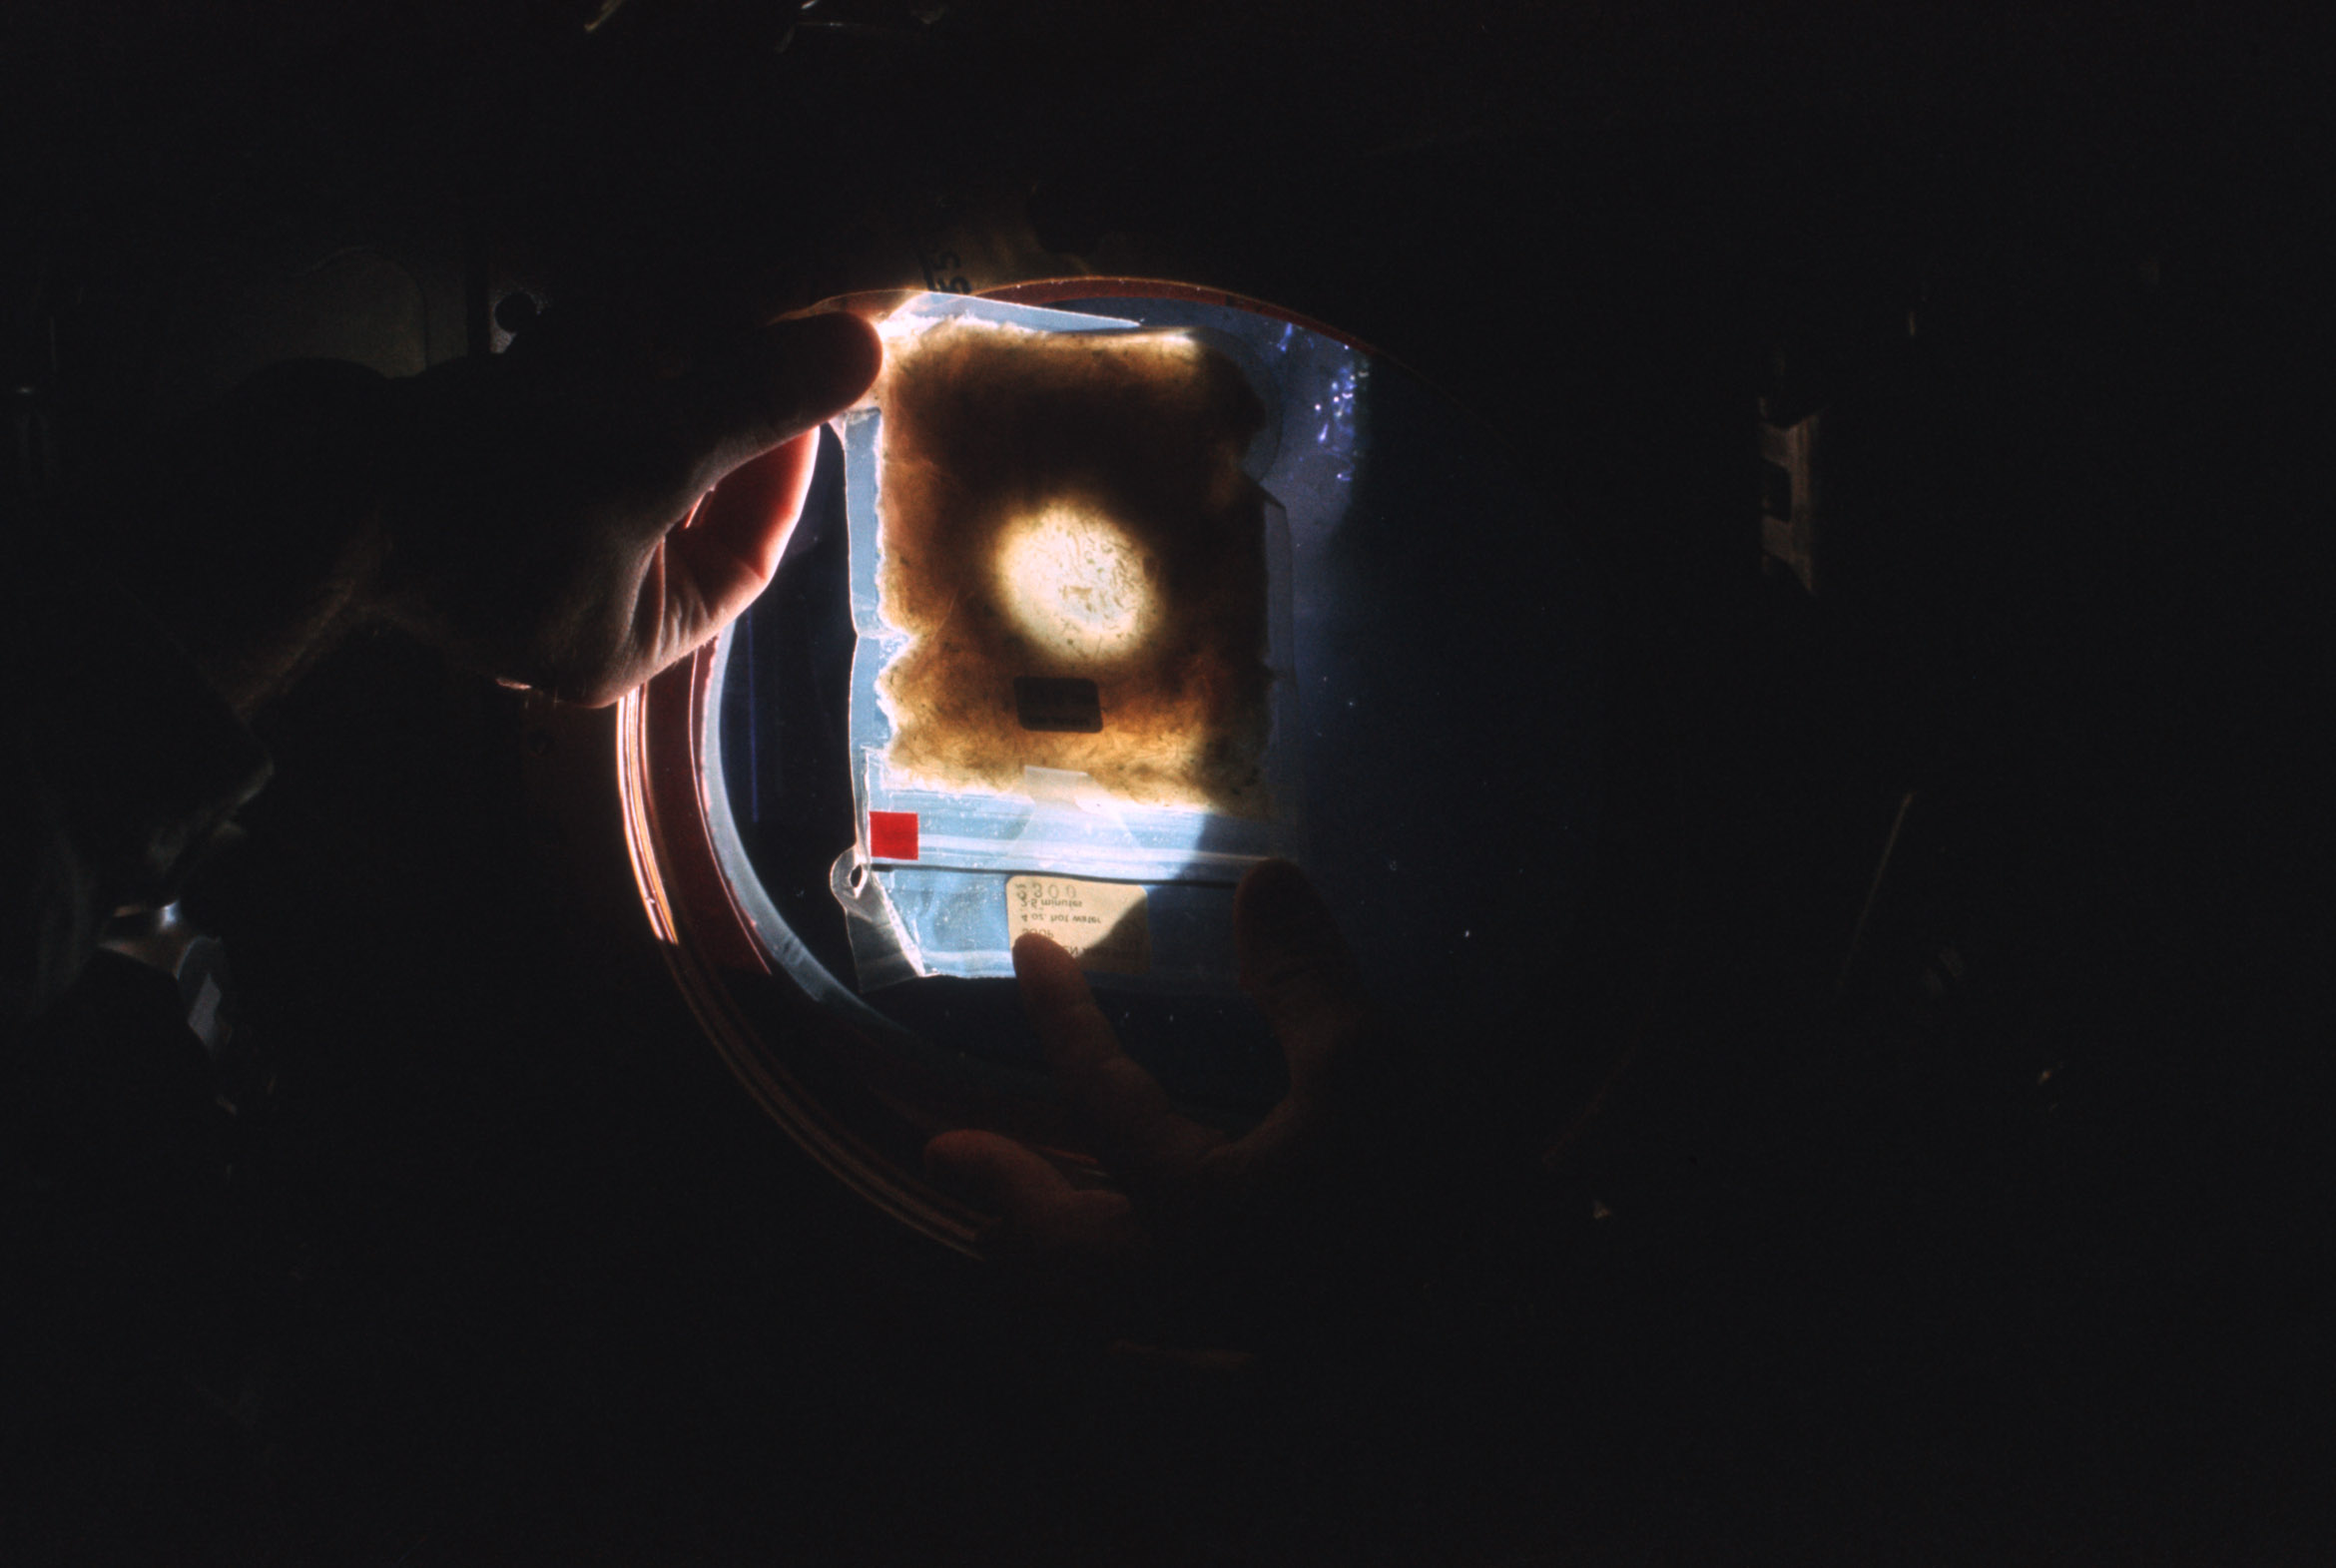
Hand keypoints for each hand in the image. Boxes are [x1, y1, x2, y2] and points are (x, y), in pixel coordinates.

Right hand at [375, 306, 880, 704]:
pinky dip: (563, 370)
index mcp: (622, 638)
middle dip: (699, 407)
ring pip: (604, 449)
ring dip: (630, 378)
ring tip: (649, 319)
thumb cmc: (484, 494)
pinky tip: (577, 320)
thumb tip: (864, 357)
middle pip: (675, 497)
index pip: (743, 559)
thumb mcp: (649, 449)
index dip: (783, 471)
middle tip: (733, 335)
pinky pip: (537, 422)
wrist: (291, 478)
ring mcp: (502, 539)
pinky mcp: (452, 476)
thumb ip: (756, 404)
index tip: (800, 388)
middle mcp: (564, 601)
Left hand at [925, 860, 1391, 1355]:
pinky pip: (1178, 1360)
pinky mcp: (1281, 1368)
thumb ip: (1302, 976)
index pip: (1102, 1095)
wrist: (1514, 1323)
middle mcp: (1189, 1286)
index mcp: (1194, 1207)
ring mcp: (1231, 1340)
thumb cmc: (1430, 1189)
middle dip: (1007, 1192)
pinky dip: (1136, 1336)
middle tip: (946, 1154)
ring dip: (1054, 1264)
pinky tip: (1131, 1334)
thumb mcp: (1367, 1063)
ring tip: (1006, 1240)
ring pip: (1110, 1308)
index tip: (1029, 955)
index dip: (1063, 1018)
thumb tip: (1261, 877)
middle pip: (1067, 1242)